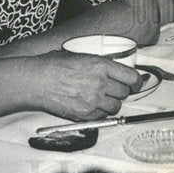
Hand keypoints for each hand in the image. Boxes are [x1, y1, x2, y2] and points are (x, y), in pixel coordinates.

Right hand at [25, 52, 143, 120]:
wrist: (37, 81)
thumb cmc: (54, 65)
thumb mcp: (81, 55)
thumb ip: (100, 64)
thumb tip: (114, 69)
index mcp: (101, 65)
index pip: (131, 77)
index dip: (137, 82)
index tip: (136, 83)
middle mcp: (100, 83)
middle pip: (124, 93)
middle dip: (121, 91)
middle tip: (114, 89)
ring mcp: (93, 100)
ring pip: (115, 106)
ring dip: (112, 103)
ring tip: (101, 98)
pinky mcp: (84, 114)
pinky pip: (102, 116)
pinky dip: (100, 113)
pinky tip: (92, 105)